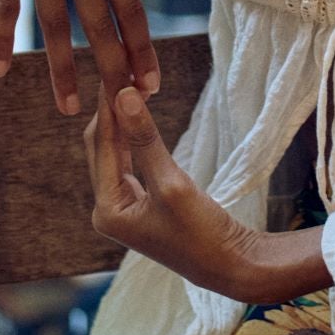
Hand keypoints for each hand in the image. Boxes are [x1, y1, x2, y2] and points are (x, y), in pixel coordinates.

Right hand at [0, 0, 159, 115]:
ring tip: (68, 105)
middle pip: (100, 22)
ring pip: (56, 21)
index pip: (131, 3)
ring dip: (63, 68)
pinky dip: (2, 37)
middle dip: (114, 69)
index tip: (150, 81)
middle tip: (122, 111)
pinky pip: (5, 0)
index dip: (142, 45)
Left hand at [85, 82, 257, 296]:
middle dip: (112, 110)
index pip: (103, 144)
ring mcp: (124, 208)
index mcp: (106, 209)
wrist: (232, 266)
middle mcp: (107, 209)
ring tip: (128, 81)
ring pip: (116, 153)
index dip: (109, 105)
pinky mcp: (141, 204)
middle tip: (120, 67)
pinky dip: (135, 137)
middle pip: (103, 147)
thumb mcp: (173, 182)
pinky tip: (139, 112)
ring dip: (123, 121)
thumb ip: (146, 139)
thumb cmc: (202, 232)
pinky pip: (131, 162)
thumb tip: (124, 95)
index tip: (115, 68)